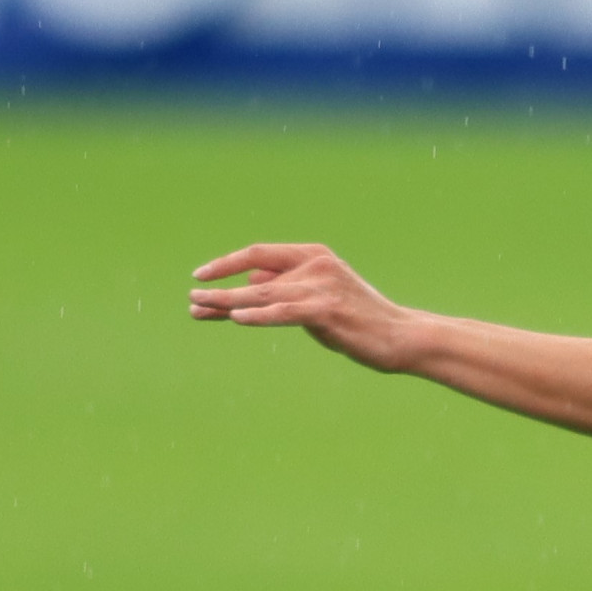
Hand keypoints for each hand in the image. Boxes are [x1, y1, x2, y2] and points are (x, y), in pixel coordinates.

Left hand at [189, 240, 414, 366]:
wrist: (400, 336)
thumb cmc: (357, 320)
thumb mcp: (316, 297)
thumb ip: (284, 289)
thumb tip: (248, 285)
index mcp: (312, 255)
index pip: (259, 253)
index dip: (226, 264)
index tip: (200, 277)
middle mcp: (315, 265)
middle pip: (255, 277)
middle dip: (219, 289)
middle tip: (191, 299)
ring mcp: (321, 286)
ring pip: (263, 296)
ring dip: (228, 304)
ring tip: (199, 308)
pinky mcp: (327, 310)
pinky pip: (284, 312)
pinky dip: (258, 315)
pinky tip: (235, 318)